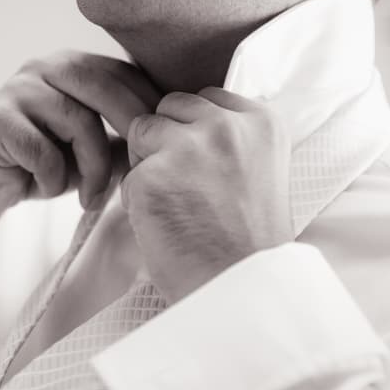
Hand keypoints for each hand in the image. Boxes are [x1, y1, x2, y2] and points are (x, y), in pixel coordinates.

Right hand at [0, 50, 160, 226]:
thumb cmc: (40, 164)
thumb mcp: (91, 152)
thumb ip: (122, 140)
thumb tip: (169, 140)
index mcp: (73, 66)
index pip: (123, 73)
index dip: (150, 106)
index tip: (167, 142)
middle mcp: (45, 68)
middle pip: (103, 86)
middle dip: (131, 128)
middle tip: (143, 167)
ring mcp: (18, 90)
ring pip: (76, 120)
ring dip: (92, 166)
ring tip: (91, 196)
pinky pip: (41, 149)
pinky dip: (52, 176)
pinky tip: (48, 188)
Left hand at [121, 87, 293, 302]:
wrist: (241, 291)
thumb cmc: (248, 241)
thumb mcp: (261, 170)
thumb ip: (231, 137)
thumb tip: (185, 116)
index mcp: (261, 120)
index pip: (205, 98)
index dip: (195, 131)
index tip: (206, 168)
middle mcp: (226, 125)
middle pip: (169, 107)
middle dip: (167, 140)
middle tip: (188, 188)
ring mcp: (187, 147)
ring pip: (141, 132)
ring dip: (148, 165)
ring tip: (177, 206)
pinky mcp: (151, 174)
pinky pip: (128, 176)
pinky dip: (137, 202)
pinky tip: (166, 227)